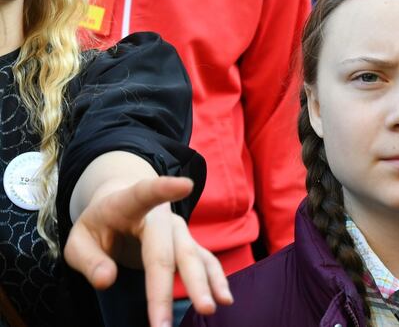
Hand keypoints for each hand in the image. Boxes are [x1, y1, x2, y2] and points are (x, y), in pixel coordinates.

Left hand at [65, 177, 232, 326]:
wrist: (123, 209)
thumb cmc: (100, 226)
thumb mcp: (79, 239)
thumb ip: (88, 260)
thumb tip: (107, 280)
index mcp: (130, 205)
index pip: (146, 194)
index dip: (165, 189)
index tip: (185, 185)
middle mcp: (161, 217)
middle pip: (174, 249)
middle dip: (187, 280)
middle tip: (199, 308)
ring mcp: (179, 231)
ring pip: (195, 256)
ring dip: (205, 283)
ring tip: (212, 308)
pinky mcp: (188, 246)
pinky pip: (205, 262)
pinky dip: (216, 280)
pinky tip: (224, 299)